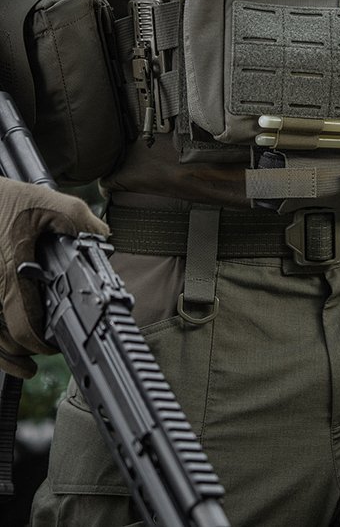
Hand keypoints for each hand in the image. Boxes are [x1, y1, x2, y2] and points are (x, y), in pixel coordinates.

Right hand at [0, 179, 108, 377]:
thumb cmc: (3, 199)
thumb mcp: (46, 201)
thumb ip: (79, 219)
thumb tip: (103, 234)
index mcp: (8, 275)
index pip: (24, 328)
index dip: (41, 344)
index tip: (56, 345)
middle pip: (4, 340)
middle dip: (25, 352)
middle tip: (44, 355)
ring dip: (5, 353)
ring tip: (25, 366)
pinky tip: (5, 347)